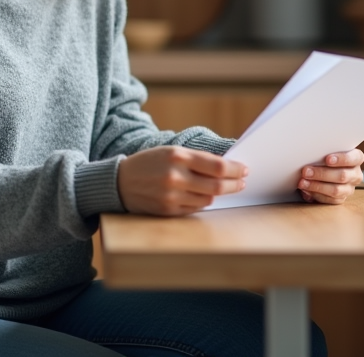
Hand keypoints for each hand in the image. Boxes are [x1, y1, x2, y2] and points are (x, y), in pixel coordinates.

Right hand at [118, 146, 247, 215]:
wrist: (119, 182)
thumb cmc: (149, 163)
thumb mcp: (171, 151)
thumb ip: (197, 159)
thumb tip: (226, 167)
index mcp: (177, 156)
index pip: (217, 166)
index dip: (235, 169)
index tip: (244, 169)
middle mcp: (175, 177)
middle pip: (216, 186)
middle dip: (233, 184)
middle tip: (242, 182)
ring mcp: (171, 196)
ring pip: (208, 199)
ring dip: (218, 194)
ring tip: (222, 188)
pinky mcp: (168, 211)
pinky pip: (195, 209)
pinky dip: (202, 202)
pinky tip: (203, 196)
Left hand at [298, 149, 363, 204]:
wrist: (323, 168)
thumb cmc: (325, 156)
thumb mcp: (327, 150)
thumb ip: (324, 151)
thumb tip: (309, 152)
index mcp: (356, 158)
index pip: (355, 158)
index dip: (342, 159)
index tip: (327, 159)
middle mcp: (355, 174)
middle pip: (342, 175)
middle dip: (322, 174)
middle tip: (305, 171)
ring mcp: (349, 188)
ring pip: (336, 190)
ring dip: (317, 186)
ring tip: (302, 182)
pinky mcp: (341, 199)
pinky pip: (330, 200)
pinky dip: (316, 195)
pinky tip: (306, 190)